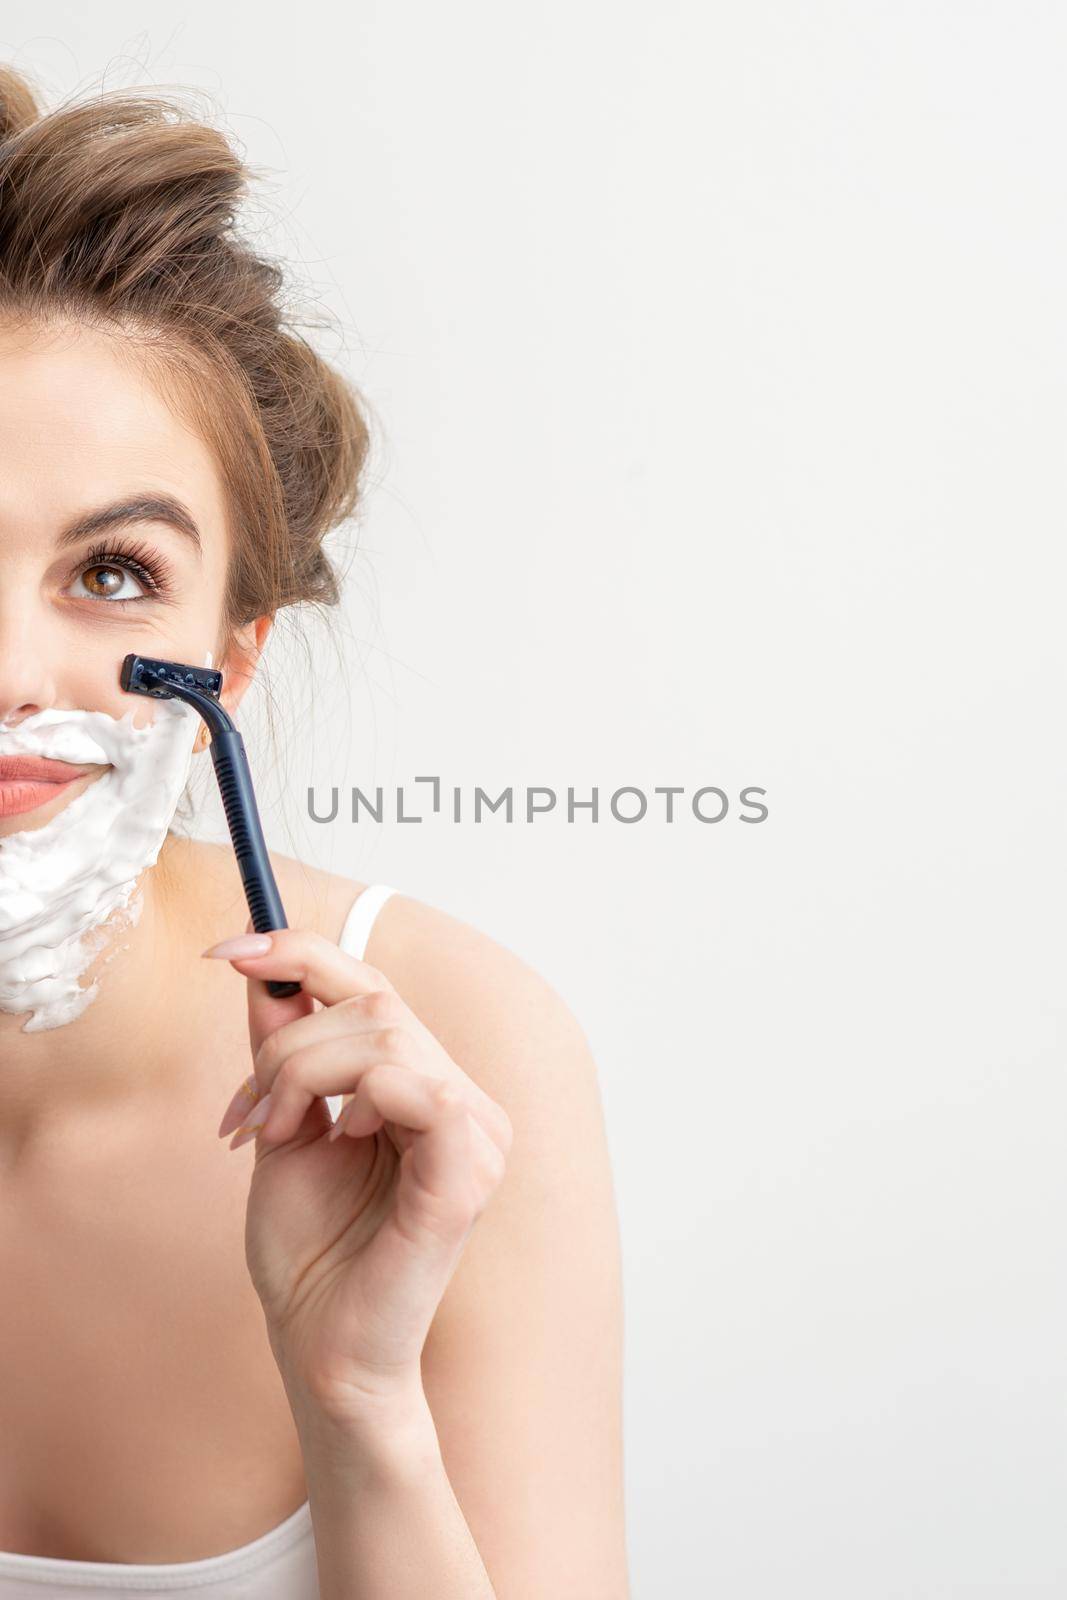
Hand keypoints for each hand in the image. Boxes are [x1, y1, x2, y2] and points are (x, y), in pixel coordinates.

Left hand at [205, 918, 512, 1425]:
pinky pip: (422, 1086)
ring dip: (302, 1073)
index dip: (303, 952)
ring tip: (273, 1134)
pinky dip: (357, 1097)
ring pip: (385, 1036)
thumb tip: (266, 970)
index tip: (226, 950)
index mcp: (426, 1087)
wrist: (319, 1350)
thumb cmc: (310, 1255)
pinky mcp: (471, 1171)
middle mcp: (463, 1100)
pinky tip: (339, 1137)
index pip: (376, 988)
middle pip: (374, 1003)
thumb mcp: (283, 1128)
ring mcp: (478, 1133)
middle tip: (247, 1113)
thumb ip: (284, 1052)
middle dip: (286, 1044)